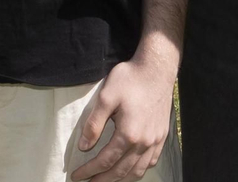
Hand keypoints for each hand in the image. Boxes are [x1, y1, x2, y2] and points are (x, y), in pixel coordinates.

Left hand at [70, 50, 176, 180]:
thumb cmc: (130, 79)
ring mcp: (155, 141)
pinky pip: (150, 162)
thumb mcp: (105, 97)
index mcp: (128, 134)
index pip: (105, 160)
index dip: (89, 170)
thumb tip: (84, 146)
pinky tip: (130, 170)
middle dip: (102, 180)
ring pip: (137, 171)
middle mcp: (144, 142)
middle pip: (121, 171)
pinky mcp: (161, 136)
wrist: (157, 68)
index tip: (76, 175)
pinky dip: (138, 171)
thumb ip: (94, 124)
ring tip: (106, 181)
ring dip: (121, 179)